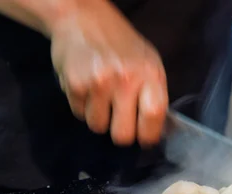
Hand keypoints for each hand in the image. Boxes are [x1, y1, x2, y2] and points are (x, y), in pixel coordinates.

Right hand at [50, 0, 167, 146]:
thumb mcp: (148, 62)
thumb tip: (157, 129)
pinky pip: (79, 114)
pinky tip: (87, 86)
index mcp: (150, 74)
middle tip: (119, 119)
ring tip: (101, 97)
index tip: (144, 138)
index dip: (149, 135)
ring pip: (98, 126)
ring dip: (99, 117)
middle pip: (123, 134)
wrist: (81, 17)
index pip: (154, 116)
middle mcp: (126, 79)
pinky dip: (82, 106)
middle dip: (120, 132)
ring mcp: (99, 82)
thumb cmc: (119, 43)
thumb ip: (154, 93)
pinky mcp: (75, 84)